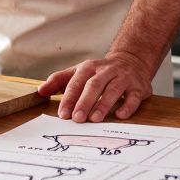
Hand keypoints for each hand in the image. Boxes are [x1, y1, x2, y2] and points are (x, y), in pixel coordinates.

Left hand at [38, 51, 154, 122]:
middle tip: (77, 119)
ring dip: (104, 104)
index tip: (62, 114)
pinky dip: (127, 106)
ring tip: (95, 119)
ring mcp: (123, 78)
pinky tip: (120, 115)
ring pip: (113, 89)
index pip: (76, 82)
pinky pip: (134, 96)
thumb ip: (59, 80)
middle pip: (94, 85)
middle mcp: (106, 71)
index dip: (69, 98)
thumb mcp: (79, 71)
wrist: (131, 60)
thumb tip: (40, 91)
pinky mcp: (138, 87)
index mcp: (89, 67)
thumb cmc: (100, 72)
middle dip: (84, 102)